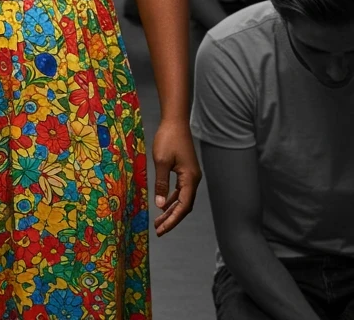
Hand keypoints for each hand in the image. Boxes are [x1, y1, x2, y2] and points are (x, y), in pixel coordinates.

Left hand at [151, 119, 200, 236]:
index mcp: (190, 179)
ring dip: (172, 211)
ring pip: (183, 199)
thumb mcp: (161, 162)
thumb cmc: (168, 139)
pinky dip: (173, 200)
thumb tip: (160, 205)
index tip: (161, 230)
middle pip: (185, 206)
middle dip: (172, 219)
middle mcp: (194, 179)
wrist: (175, 122)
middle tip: (159, 230)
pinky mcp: (186, 171)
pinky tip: (164, 205)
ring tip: (159, 222)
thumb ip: (161, 184)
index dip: (173, 220)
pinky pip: (181, 191)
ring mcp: (191, 175)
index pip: (183, 206)